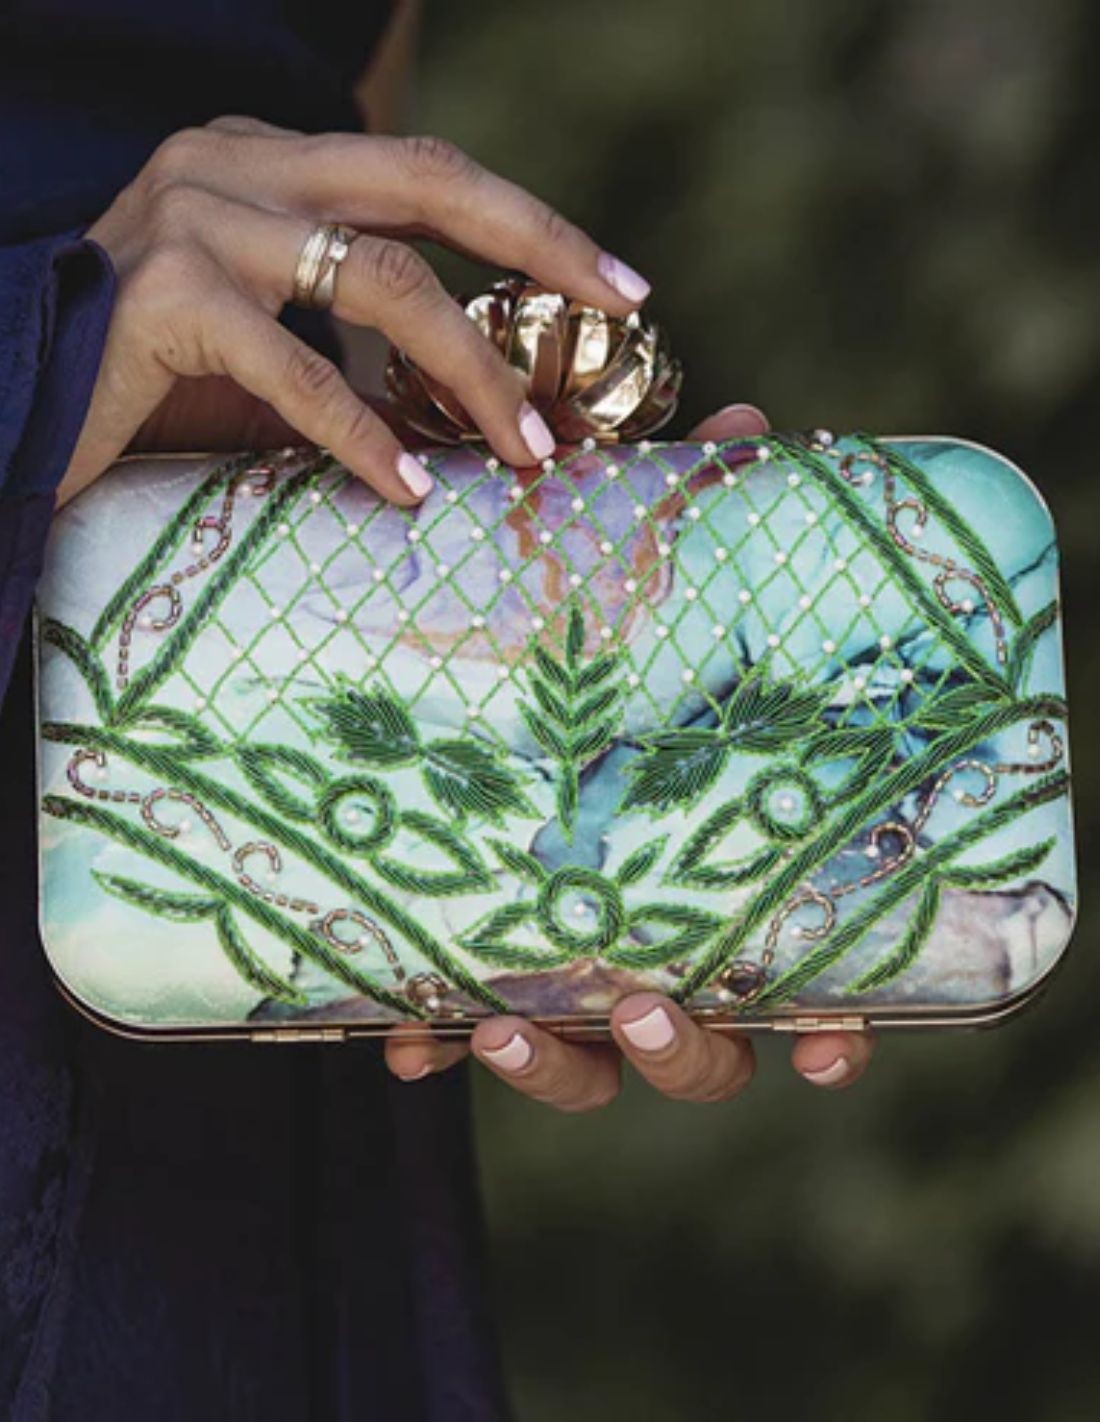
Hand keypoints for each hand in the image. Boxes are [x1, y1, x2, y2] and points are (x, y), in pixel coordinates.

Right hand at [62, 118, 651, 504]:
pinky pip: (298, 368)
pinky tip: (408, 491)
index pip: (423, 173)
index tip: (616, 283)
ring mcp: (195, 217)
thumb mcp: (273, 351)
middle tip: (618, 307)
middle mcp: (233, 163)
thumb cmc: (147, 393)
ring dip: (471, 372)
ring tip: (524, 451)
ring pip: (382, 278)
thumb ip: (362, 348)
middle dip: (539, 245)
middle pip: (425, 181)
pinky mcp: (163, 298)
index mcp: (268, 165)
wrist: (18, 417)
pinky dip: (363, 436)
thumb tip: (488, 407)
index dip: (529, 223)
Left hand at [385, 402, 875, 1107]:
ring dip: (557, 1067)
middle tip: (642, 999)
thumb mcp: (638, 609)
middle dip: (683, 1048)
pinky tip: (406, 1039)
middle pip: (705, 1051)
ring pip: (592, 1071)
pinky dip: (438, 1044)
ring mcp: (570, 977)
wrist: (470, 698)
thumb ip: (689, 534)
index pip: (807, 978)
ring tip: (501, 1028)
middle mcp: (663, 947)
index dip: (832, 1027)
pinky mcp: (482, 974)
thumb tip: (749, 426)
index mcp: (725, 880)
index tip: (830, 1042)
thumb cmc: (595, 671)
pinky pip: (468, 1041)